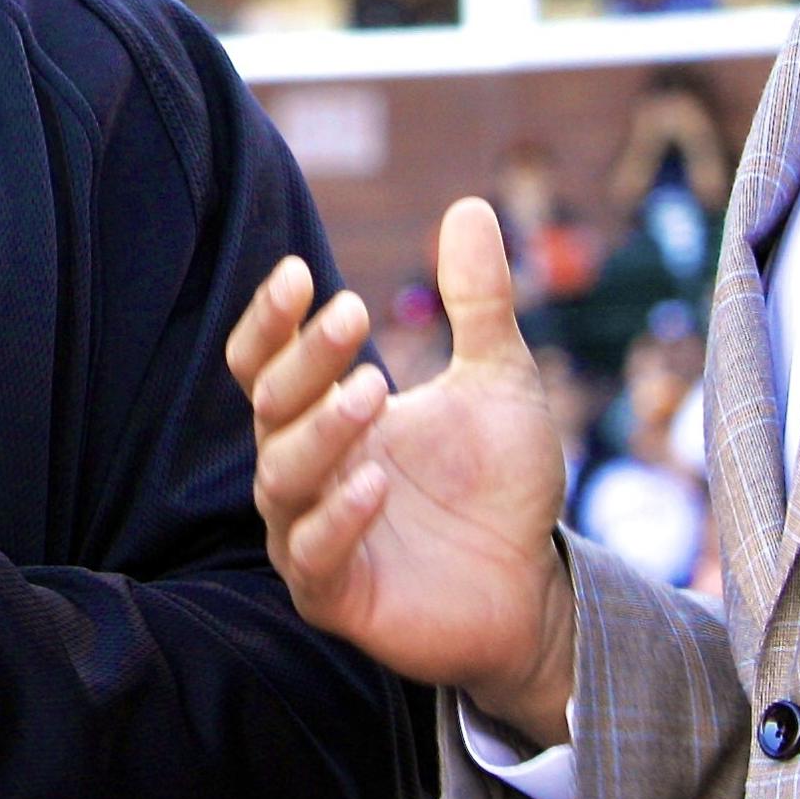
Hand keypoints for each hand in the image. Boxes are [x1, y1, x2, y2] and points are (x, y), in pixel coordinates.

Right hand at [225, 198, 576, 748]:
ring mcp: (311, 534)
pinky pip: (312, 555)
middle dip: (305, 359)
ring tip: (372, 391)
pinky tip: (375, 486)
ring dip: (321, 432)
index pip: (265, 361)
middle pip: (270, 406)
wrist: (534, 590)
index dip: (270, 320)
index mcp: (325, 415)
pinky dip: (337, 520)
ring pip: (281, 477)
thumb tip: (470, 203)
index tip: (298, 273)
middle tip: (354, 313)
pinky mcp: (334, 594)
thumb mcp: (498, 381)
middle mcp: (304, 470)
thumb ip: (479, 302)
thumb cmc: (499, 486)